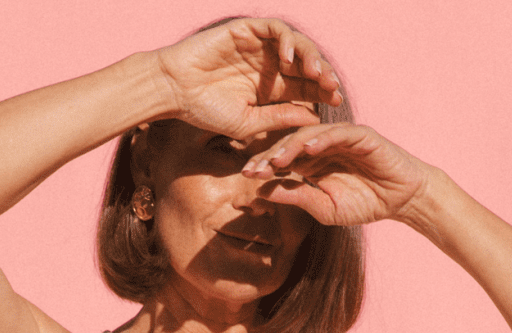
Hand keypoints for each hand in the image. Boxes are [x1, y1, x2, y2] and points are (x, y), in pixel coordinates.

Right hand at [152, 17, 341, 139]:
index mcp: (270, 89)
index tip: (337, 102)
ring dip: (309, 57)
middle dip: (322, 75)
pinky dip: (287, 41)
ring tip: (315, 73)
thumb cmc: (206, 112)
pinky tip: (290, 58)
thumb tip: (311, 119)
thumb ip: (278, 119)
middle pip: (305, 65)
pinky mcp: (246, 30)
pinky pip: (274, 29)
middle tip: (333, 87)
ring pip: (295, 45)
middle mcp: (268, 65)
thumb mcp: (248, 124)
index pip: (304, 87)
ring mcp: (258, 46)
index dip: (322, 92)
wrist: (175, 91)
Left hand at [240, 124, 430, 227]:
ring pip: (310, 134)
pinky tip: (308, 148)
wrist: (400, 199)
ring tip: (275, 159)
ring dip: (291, 146)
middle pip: (290, 144)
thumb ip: (296, 197)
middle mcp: (322, 145)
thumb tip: (262, 193)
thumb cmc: (365, 203)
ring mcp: (340, 137)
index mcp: (311, 162)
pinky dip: (322, 139)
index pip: (283, 161)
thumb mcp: (324, 208)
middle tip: (252, 167)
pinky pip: (337, 133)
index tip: (246, 177)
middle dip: (270, 156)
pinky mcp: (360, 134)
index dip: (264, 167)